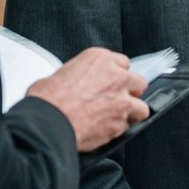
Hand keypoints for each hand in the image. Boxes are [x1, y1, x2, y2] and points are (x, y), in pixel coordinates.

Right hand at [25, 48, 149, 151]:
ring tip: (115, 117)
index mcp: (100, 59)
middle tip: (116, 99)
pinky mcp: (121, 122)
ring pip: (141, 106)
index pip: (122, 62)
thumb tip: (76, 84)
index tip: (111, 81)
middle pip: (138, 82)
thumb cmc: (46, 100)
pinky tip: (106, 129)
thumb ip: (79, 75)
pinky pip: (128, 126)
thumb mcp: (59, 74)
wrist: (47, 122)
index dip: (116, 74)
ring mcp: (123, 100)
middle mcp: (116, 77)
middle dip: (130, 91)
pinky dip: (119, 129)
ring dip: (131, 112)